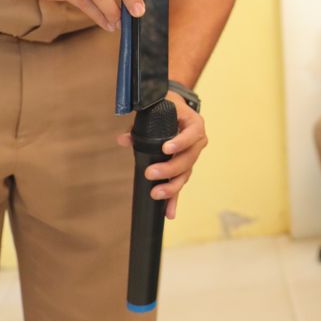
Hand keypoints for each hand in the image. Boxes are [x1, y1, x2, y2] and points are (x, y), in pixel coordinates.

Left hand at [116, 92, 207, 219]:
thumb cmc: (167, 106)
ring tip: (156, 194)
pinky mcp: (184, 169)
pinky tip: (169, 213)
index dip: (181, 142)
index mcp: (194, 124)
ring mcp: (192, 157)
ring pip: (185, 175)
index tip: (166, 148)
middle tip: (151, 173)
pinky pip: (180, 184)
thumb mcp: (155, 109)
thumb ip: (138, 124)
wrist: (176, 110)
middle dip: (170, 169)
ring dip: (172, 187)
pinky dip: (174, 199)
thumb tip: (123, 140)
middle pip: (188, 159)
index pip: (192, 134)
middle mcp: (197, 142)